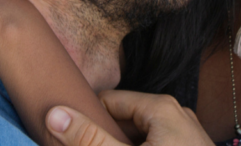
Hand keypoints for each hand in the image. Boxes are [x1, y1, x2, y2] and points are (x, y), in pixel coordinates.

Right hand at [46, 90, 213, 145]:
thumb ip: (91, 139)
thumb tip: (55, 115)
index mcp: (161, 108)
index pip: (109, 100)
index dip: (86, 117)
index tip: (65, 134)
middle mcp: (176, 115)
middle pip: (124, 119)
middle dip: (103, 137)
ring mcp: (185, 135)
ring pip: (139, 137)